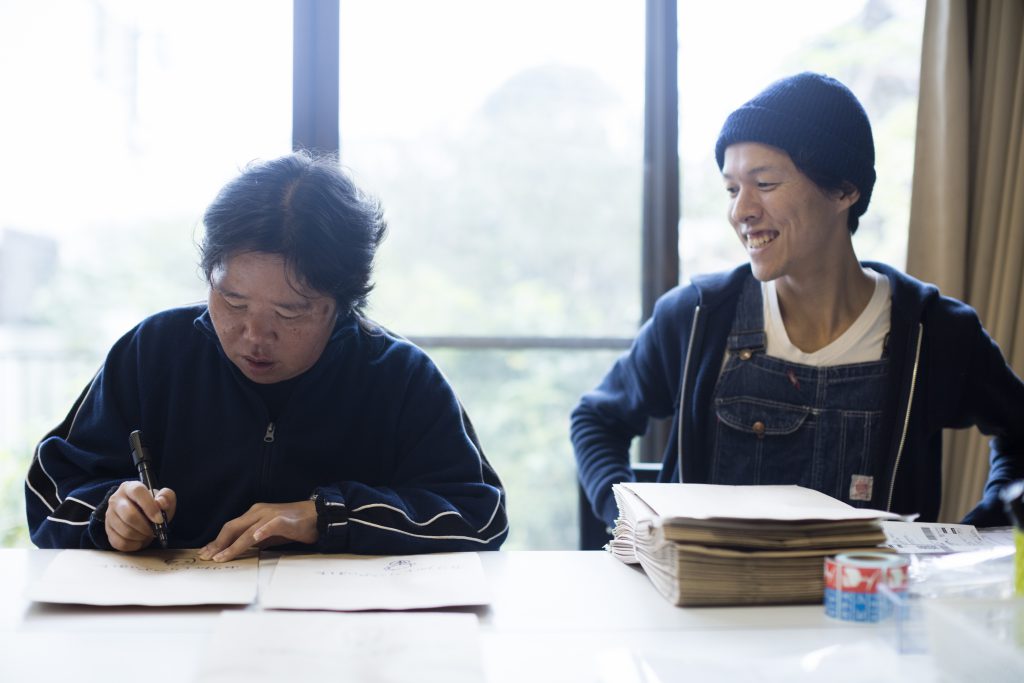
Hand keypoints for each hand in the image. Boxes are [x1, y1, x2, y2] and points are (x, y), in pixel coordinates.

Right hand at [104, 480, 175, 551]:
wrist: (139, 515)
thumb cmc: (152, 506)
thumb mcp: (164, 498)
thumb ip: (166, 497)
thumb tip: (161, 503)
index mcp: (130, 487)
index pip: (137, 492)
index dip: (150, 507)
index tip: (159, 519)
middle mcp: (116, 499)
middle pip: (129, 515)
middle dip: (146, 527)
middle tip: (154, 531)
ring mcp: (109, 515)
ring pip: (125, 531)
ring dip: (141, 536)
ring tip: (147, 534)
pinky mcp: (108, 530)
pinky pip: (120, 543)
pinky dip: (134, 545)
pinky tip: (139, 540)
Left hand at [199, 500, 318, 561]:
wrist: (318, 515)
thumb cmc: (295, 525)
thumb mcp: (270, 534)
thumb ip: (256, 540)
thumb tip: (240, 550)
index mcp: (254, 514)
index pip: (230, 528)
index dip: (217, 541)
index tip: (206, 554)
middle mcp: (259, 512)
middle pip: (233, 528)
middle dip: (219, 544)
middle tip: (208, 558)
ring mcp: (270, 515)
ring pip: (247, 531)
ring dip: (233, 545)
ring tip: (222, 557)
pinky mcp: (284, 520)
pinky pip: (270, 525)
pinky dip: (261, 532)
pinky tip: (255, 538)